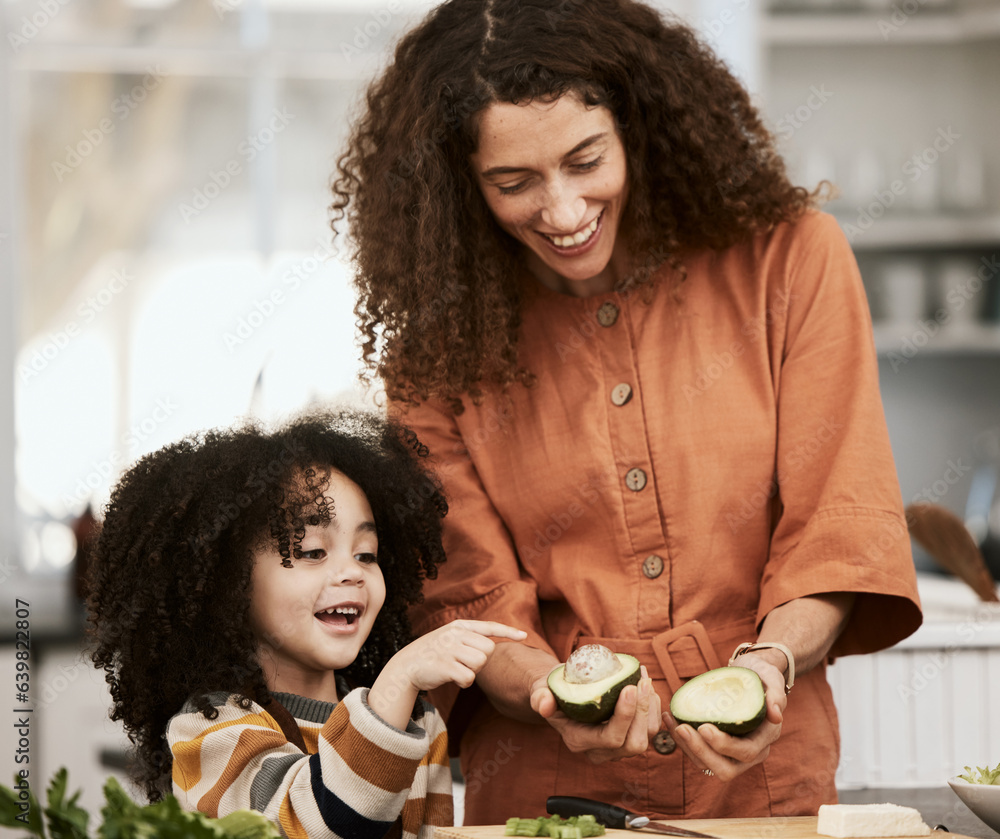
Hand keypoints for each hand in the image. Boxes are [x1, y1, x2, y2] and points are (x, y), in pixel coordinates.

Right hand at [369, 620, 526, 727]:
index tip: (524, 636)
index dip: (508, 631)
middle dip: (481, 660)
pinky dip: (465, 682)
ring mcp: (449, 648)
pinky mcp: (445, 665)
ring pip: (481, 663)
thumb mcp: (449, 638)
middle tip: (464, 663)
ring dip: (472, 672)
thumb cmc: (432, 654)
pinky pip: (469, 677)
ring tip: (457, 669)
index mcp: (459, 626)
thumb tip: (491, 646)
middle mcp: (455, 634)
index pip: (489, 626)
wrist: (406, 666)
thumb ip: (468, 638)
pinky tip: (453, 678)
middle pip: (489, 650)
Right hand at [530, 665, 660, 763]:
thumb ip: (540, 698)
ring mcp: (617, 747)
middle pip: (634, 744)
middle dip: (642, 712)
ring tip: (644, 679)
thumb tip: (544, 705)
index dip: (624, 715)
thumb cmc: (553, 690)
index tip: (628, 687)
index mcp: (579, 741)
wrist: (561, 695)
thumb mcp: (540, 691)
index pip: (610, 738)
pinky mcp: (629, 737)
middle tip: (641, 681)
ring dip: (650, 707)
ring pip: (647, 737)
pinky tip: (646, 685)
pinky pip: (651, 729)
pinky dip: (653, 707)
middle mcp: (600, 751)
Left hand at [661, 654, 785, 780]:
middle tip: (682, 729)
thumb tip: (776, 715)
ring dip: (687, 748)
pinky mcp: (717, 747)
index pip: (746, 752)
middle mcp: (752, 751)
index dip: (724, 745)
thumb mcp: (772, 678)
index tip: (704, 727)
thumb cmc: (762, 675)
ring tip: (673, 723)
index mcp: (766, 738)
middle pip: (726, 769)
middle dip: (701, 752)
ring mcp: (733, 753)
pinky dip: (683, 741)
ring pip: (708, 765)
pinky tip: (671, 719)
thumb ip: (776, 695)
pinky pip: (698, 753)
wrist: (752, 675)